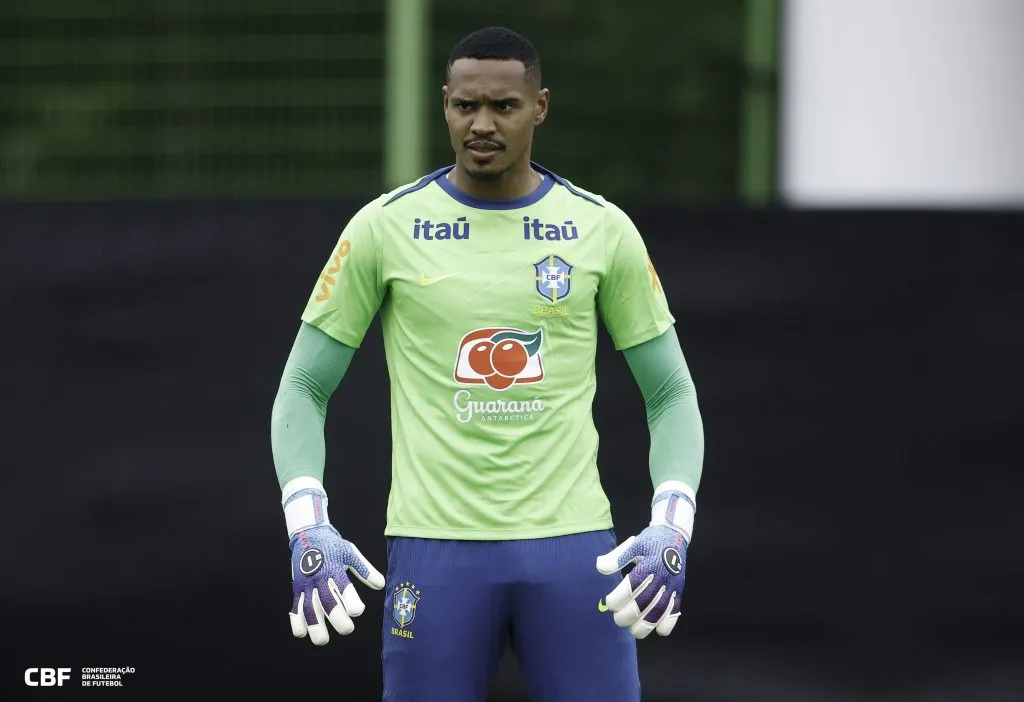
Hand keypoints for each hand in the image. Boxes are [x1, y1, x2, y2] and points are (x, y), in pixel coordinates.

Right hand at [289, 524, 384, 644]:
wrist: (308, 534)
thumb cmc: (333, 546)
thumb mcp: (350, 552)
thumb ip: (365, 569)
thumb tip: (380, 585)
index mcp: (334, 568)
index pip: (343, 586)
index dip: (350, 600)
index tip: (357, 611)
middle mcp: (319, 577)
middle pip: (326, 601)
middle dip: (336, 618)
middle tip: (347, 629)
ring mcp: (306, 584)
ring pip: (308, 607)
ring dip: (314, 625)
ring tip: (322, 640)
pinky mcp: (297, 588)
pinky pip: (295, 606)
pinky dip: (296, 621)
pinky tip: (302, 633)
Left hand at [596, 484, 694, 638]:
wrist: (674, 536)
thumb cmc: (650, 541)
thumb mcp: (633, 544)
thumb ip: (617, 557)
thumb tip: (600, 567)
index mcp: (649, 564)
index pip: (631, 587)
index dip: (618, 598)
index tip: (609, 603)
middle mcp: (662, 577)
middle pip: (645, 602)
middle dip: (628, 615)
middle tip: (617, 619)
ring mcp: (672, 586)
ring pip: (660, 611)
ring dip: (647, 625)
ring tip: (634, 631)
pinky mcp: (679, 591)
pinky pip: (676, 610)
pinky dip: (669, 623)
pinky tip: (658, 630)